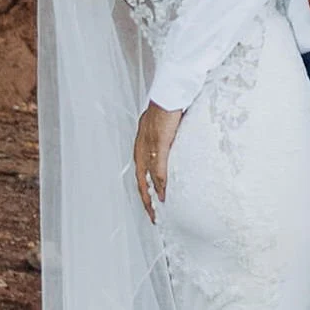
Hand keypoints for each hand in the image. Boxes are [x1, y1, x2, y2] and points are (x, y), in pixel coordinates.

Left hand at [134, 99, 182, 216]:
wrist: (169, 93)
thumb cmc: (167, 106)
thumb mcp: (161, 125)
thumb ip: (161, 138)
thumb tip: (169, 146)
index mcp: (141, 143)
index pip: (140, 171)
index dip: (144, 188)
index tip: (149, 202)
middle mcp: (141, 147)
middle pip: (140, 180)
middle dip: (144, 200)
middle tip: (151, 216)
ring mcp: (148, 146)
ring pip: (147, 178)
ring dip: (151, 197)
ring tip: (156, 211)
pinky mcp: (158, 144)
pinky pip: (158, 169)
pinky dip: (159, 184)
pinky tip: (162, 195)